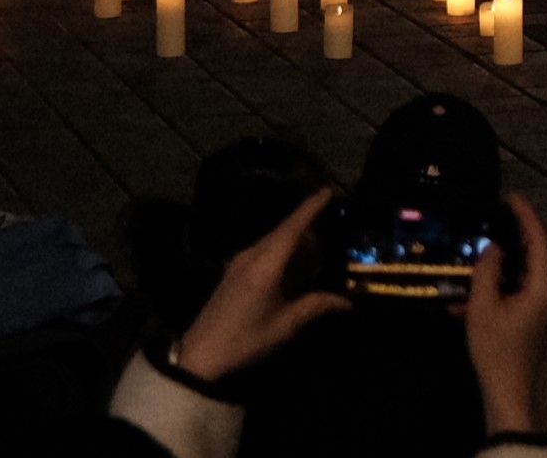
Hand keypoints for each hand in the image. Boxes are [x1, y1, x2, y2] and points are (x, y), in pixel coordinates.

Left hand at [175, 188, 345, 383]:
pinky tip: (295, 274)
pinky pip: (265, 253)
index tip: (329, 190)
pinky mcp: (234, 273)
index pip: (292, 226)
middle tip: (335, 244)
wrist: (199, 355)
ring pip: (274, 242)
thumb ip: (315, 306)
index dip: (311, 207)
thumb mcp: (285, 325)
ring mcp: (240, 263)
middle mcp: (252, 255)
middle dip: (310, 232)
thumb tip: (346, 301)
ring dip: (296, 246)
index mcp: (265, 264)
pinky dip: (283, 256)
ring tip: (318, 263)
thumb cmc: (245, 340)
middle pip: (285, 231)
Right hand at [463, 193, 546, 436]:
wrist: (511, 391)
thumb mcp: (481, 308)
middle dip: (535, 231)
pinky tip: (491, 286)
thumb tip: (495, 247)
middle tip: (509, 224)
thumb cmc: (496, 350)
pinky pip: (540, 285)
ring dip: (528, 253)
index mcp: (545, 285)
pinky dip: (522, 276)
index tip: (511, 197)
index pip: (540, 238)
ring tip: (498, 251)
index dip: (526, 214)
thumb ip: (487, 271)